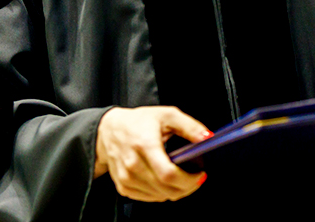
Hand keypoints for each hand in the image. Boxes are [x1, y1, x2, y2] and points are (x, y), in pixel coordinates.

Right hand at [94, 106, 210, 201]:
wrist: (108, 130)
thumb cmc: (138, 122)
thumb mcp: (166, 115)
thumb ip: (189, 126)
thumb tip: (206, 138)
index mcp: (144, 145)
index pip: (168, 174)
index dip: (189, 180)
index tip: (200, 174)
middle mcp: (133, 163)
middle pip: (166, 189)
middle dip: (187, 187)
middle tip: (195, 177)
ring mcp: (126, 177)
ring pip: (160, 196)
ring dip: (175, 191)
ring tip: (181, 177)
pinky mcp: (123, 186)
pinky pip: (149, 198)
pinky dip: (161, 193)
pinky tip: (164, 181)